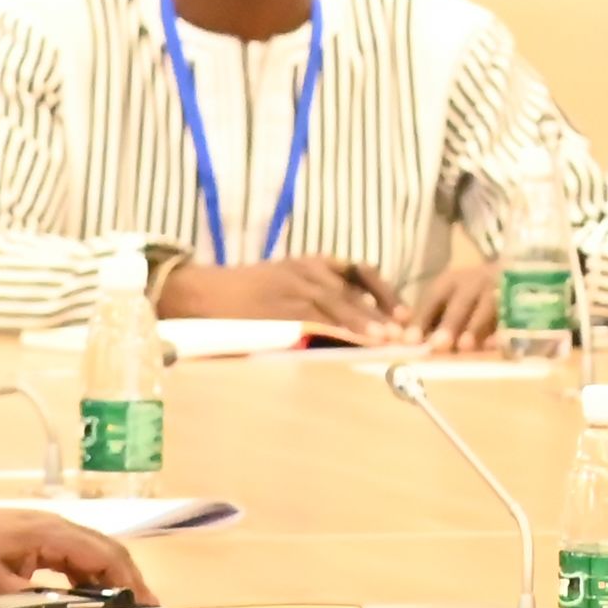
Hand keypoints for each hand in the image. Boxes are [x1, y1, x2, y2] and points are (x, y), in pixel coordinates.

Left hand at [0, 496, 148, 603]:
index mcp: (50, 534)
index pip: (106, 557)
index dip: (131, 584)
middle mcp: (51, 526)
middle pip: (105, 550)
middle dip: (128, 580)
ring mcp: (38, 530)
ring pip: (88, 553)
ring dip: (108, 578)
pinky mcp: (24, 539)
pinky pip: (68, 556)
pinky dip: (85, 576)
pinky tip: (85, 599)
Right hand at [157, 254, 407, 337]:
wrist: (202, 293)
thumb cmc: (244, 294)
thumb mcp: (285, 282)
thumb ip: (316, 297)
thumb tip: (353, 322)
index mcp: (311, 263)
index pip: (360, 271)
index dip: (385, 292)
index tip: (403, 313)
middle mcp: (306, 270)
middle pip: (355, 290)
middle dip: (383, 314)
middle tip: (405, 334)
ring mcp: (293, 288)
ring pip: (339, 306)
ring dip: (366, 325)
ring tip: (387, 342)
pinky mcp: (279, 309)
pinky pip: (316, 321)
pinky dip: (338, 332)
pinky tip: (353, 345)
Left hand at [391, 256, 506, 352]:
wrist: (515, 270)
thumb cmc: (470, 293)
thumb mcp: (446, 298)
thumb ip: (423, 316)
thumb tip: (393, 332)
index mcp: (450, 282)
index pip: (432, 299)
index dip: (420, 320)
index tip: (409, 340)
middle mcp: (474, 282)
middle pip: (460, 303)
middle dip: (449, 324)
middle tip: (438, 345)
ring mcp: (499, 290)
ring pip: (487, 307)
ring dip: (475, 328)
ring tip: (465, 347)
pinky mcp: (518, 300)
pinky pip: (511, 315)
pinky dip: (503, 330)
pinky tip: (496, 344)